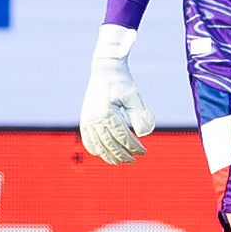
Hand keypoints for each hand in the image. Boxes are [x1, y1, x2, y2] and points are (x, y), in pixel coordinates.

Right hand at [79, 25, 155, 164]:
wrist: (105, 69)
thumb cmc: (122, 81)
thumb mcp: (134, 96)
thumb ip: (140, 115)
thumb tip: (145, 134)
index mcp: (106, 113)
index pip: (122, 137)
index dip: (134, 147)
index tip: (143, 151)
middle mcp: (94, 118)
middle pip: (110, 144)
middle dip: (123, 154)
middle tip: (134, 159)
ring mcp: (87, 119)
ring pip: (98, 144)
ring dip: (108, 155)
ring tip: (119, 162)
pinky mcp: (84, 118)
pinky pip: (87, 138)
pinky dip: (94, 148)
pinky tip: (101, 154)